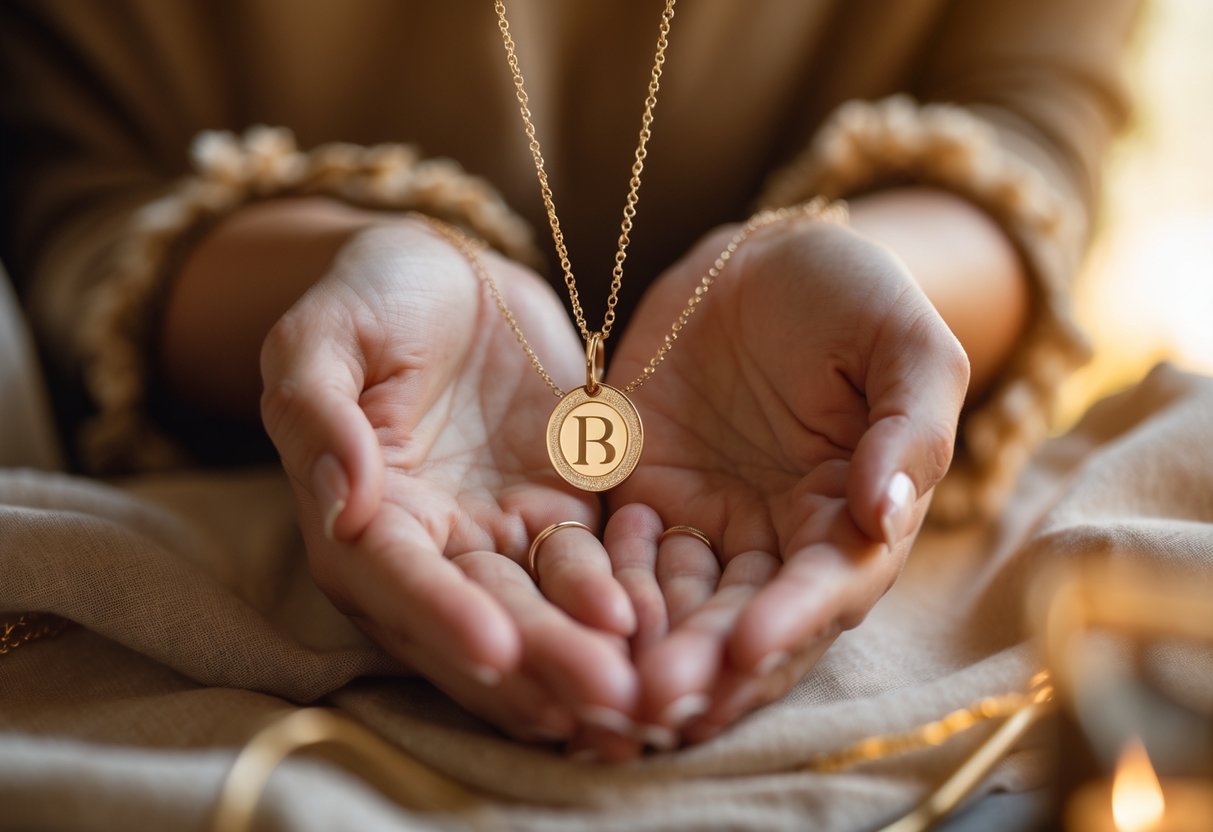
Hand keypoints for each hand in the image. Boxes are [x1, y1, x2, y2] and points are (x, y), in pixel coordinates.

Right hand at [259, 219, 639, 742]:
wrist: (452, 271)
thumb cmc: (373, 296)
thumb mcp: (323, 337)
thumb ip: (318, 412)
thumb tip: (340, 503)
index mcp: (360, 516)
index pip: (393, 581)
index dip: (439, 616)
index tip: (494, 649)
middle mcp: (430, 546)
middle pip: (479, 616)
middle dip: (538, 663)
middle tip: (600, 698)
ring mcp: (499, 536)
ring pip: (542, 609)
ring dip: (587, 653)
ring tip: (642, 690)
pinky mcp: (561, 515)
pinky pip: (592, 567)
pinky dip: (621, 602)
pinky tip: (664, 631)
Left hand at [603, 217, 969, 744]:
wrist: (759, 259)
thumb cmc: (849, 294)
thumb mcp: (901, 341)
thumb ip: (911, 426)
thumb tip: (888, 512)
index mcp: (850, 515)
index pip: (829, 586)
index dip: (793, 621)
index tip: (750, 648)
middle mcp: (776, 538)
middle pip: (743, 617)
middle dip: (705, 661)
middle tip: (657, 699)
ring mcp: (704, 522)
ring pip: (675, 603)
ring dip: (644, 645)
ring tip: (607, 686)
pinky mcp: (639, 496)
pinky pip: (616, 552)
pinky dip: (599, 585)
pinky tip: (574, 612)